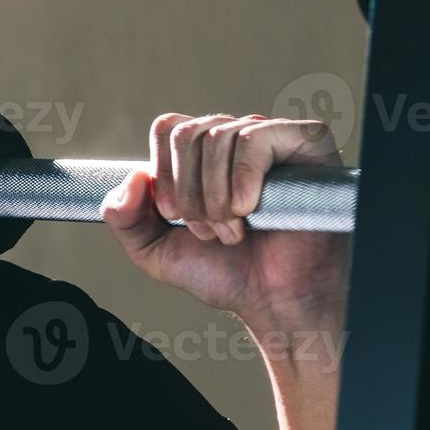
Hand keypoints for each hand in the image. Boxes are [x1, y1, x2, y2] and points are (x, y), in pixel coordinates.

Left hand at [100, 113, 349, 328]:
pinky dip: (242, 179)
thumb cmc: (225, 272)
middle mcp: (236, 136)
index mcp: (202, 152)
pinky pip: (255, 139)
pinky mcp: (306, 142)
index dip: (164, 175)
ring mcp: (272, 136)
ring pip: (217, 137)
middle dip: (189, 193)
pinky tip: (248, 210)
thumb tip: (133, 177)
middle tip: (209, 231)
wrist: (276, 301)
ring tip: (234, 230)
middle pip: (187, 134)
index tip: (175, 217)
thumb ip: (123, 217)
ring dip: (216, 197)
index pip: (168, 129)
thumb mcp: (154, 250)